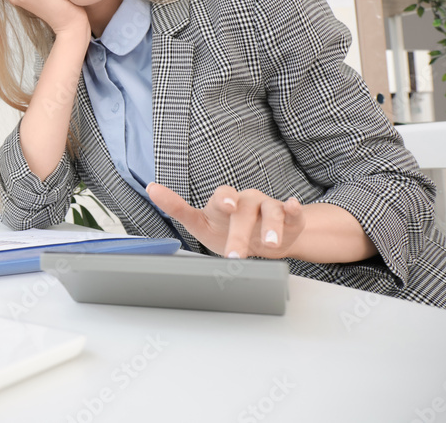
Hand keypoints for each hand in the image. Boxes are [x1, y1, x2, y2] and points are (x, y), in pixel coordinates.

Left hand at [146, 183, 304, 259]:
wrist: (259, 241)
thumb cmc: (224, 229)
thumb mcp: (199, 223)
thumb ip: (177, 208)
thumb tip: (151, 188)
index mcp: (225, 202)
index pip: (222, 195)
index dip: (224, 199)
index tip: (225, 206)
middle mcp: (246, 201)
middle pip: (244, 211)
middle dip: (240, 234)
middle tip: (235, 256)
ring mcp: (268, 207)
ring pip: (272, 211)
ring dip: (271, 226)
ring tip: (269, 244)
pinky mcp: (290, 218)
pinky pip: (293, 212)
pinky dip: (294, 210)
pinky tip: (293, 208)